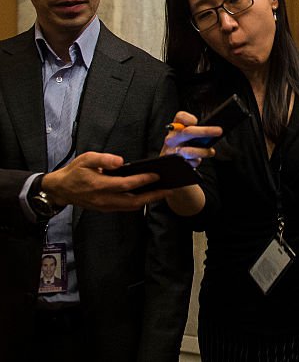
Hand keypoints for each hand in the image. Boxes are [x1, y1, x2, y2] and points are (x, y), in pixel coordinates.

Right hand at [41, 152, 171, 210]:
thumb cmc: (74, 172)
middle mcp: (104, 199)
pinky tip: (148, 195)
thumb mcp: (86, 159)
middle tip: (169, 189)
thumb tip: (120, 161)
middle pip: (133, 201)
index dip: (142, 180)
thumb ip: (104, 159)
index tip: (157, 175)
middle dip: (153, 196)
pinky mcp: (106, 208)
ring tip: (163, 192)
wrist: (60, 189)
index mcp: (99, 185)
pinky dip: (139, 202)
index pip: (126, 184)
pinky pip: (126, 207)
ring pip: (131, 206)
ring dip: (148, 200)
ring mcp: (105, 206)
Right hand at [161, 110, 220, 167]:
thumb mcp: (187, 133)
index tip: (196, 121)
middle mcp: (172, 137)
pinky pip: (189, 162)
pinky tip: (197, 159)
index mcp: (175, 127)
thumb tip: (215, 129)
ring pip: (189, 151)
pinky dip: (196, 161)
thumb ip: (197, 128)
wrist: (170, 160)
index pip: (180, 117)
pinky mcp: (176, 162)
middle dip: (205, 131)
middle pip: (188, 132)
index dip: (189, 118)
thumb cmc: (182, 143)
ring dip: (203, 151)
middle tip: (219, 131)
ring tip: (210, 151)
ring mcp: (172, 150)